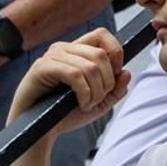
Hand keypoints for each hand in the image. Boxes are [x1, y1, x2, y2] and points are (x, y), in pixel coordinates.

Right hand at [7, 28, 129, 134]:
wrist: (40, 130)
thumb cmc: (65, 114)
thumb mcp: (99, 104)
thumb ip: (116, 89)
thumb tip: (126, 72)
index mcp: (77, 51)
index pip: (101, 35)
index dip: (116, 52)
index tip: (116, 75)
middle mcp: (64, 48)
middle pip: (100, 53)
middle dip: (107, 81)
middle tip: (99, 99)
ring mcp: (52, 56)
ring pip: (90, 66)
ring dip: (96, 91)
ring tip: (88, 104)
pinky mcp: (42, 67)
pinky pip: (74, 74)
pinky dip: (84, 93)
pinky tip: (81, 103)